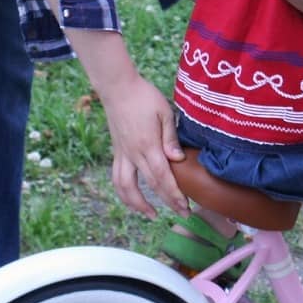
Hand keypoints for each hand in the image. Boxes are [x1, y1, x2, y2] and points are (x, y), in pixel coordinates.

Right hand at [99, 72, 189, 218]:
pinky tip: (132, 198)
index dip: (174, 195)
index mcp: (148, 145)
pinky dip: (124, 193)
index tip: (185, 207)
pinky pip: (117, 178)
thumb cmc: (144, 97)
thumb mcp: (164, 112)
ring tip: (151, 214)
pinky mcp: (117, 152)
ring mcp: (123, 154)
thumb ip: (170, 137)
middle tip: (182, 214)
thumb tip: (178, 160)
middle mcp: (133, 154)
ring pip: (125, 187)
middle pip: (149, 186)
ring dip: (137, 205)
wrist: (118, 88)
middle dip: (167, 203)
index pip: (162, 177)